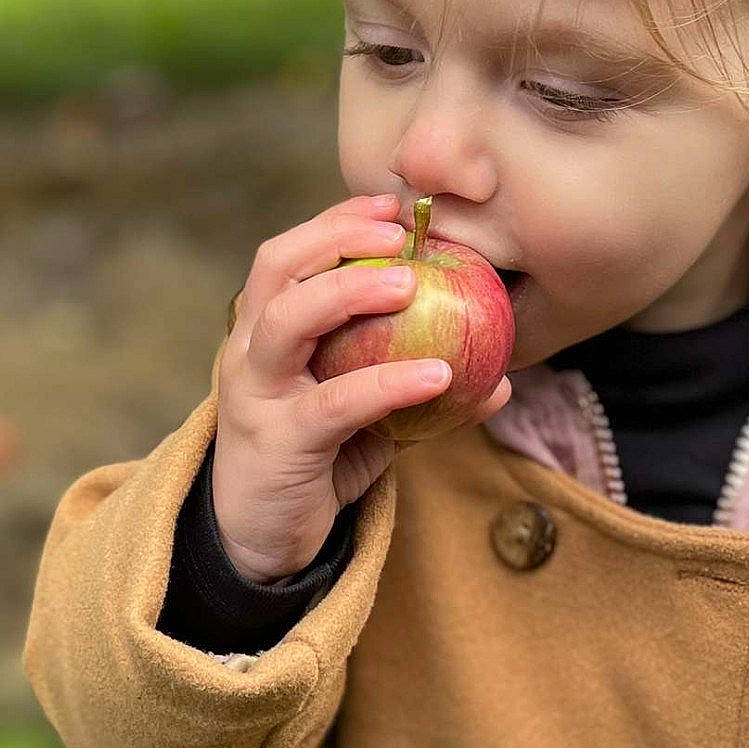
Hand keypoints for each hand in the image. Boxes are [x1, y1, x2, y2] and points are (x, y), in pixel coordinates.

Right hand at [211, 193, 510, 582]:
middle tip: (397, 231)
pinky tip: (440, 376)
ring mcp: (256, 395)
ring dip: (349, 289)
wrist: (260, 544)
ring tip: (409, 283)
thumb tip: (500, 378)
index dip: (335, 222)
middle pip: (276, 268)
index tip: (391, 203)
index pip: (289, 256)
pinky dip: (388, 382)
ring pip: (287, 320)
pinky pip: (335, 403)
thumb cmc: (316, 465)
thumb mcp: (367, 418)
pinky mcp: (278, 442)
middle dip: (336, 237)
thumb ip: (415, 388)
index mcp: (264, 333)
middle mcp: (248, 352)